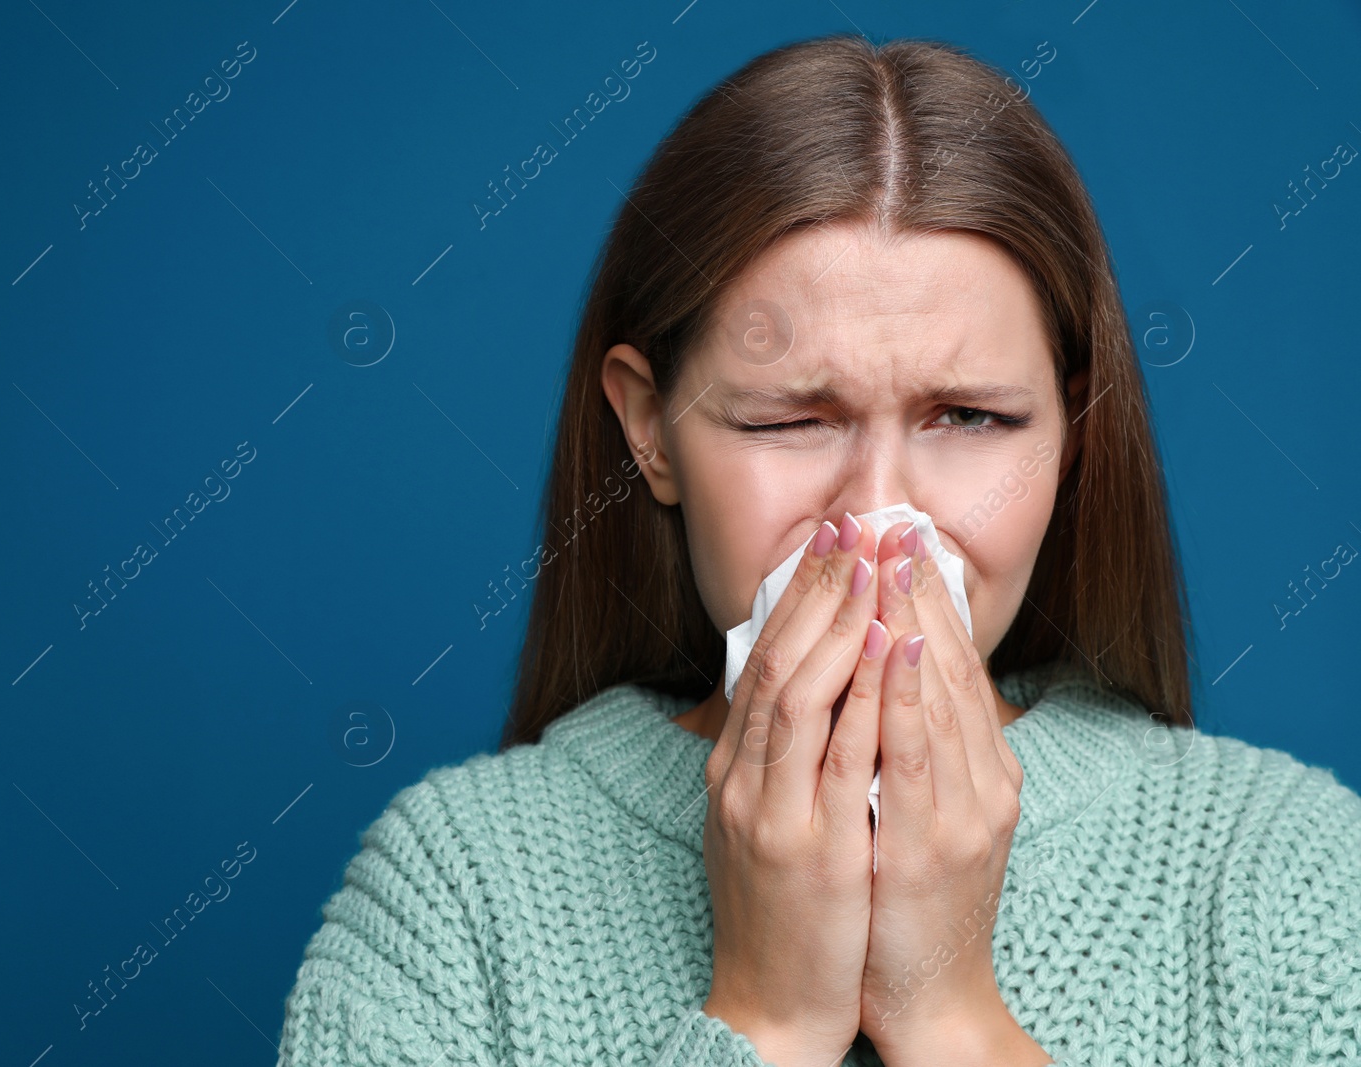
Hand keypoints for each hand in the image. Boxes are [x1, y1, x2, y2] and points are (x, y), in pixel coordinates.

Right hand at [699, 510, 890, 1066]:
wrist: (770, 1008)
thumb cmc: (780, 917)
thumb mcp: (762, 826)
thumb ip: (775, 761)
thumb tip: (801, 695)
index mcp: (733, 771)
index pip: (761, 662)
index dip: (795, 597)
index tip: (828, 541)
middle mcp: (743, 780)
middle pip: (777, 659)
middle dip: (817, 587)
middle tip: (851, 523)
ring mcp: (772, 811)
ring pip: (803, 691)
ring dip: (842, 618)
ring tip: (873, 560)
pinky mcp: (812, 846)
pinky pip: (840, 753)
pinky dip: (866, 691)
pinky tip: (893, 644)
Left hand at [856, 523, 1032, 1061]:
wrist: (927, 998)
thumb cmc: (908, 904)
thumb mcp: (914, 813)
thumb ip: (905, 750)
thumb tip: (876, 683)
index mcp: (976, 770)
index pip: (949, 665)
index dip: (925, 599)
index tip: (899, 538)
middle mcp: (981, 779)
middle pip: (948, 664)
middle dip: (918, 589)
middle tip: (894, 520)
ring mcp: (963, 808)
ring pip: (938, 692)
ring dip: (912, 617)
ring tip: (892, 554)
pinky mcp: (933, 841)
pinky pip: (917, 753)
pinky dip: (907, 692)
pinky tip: (894, 643)